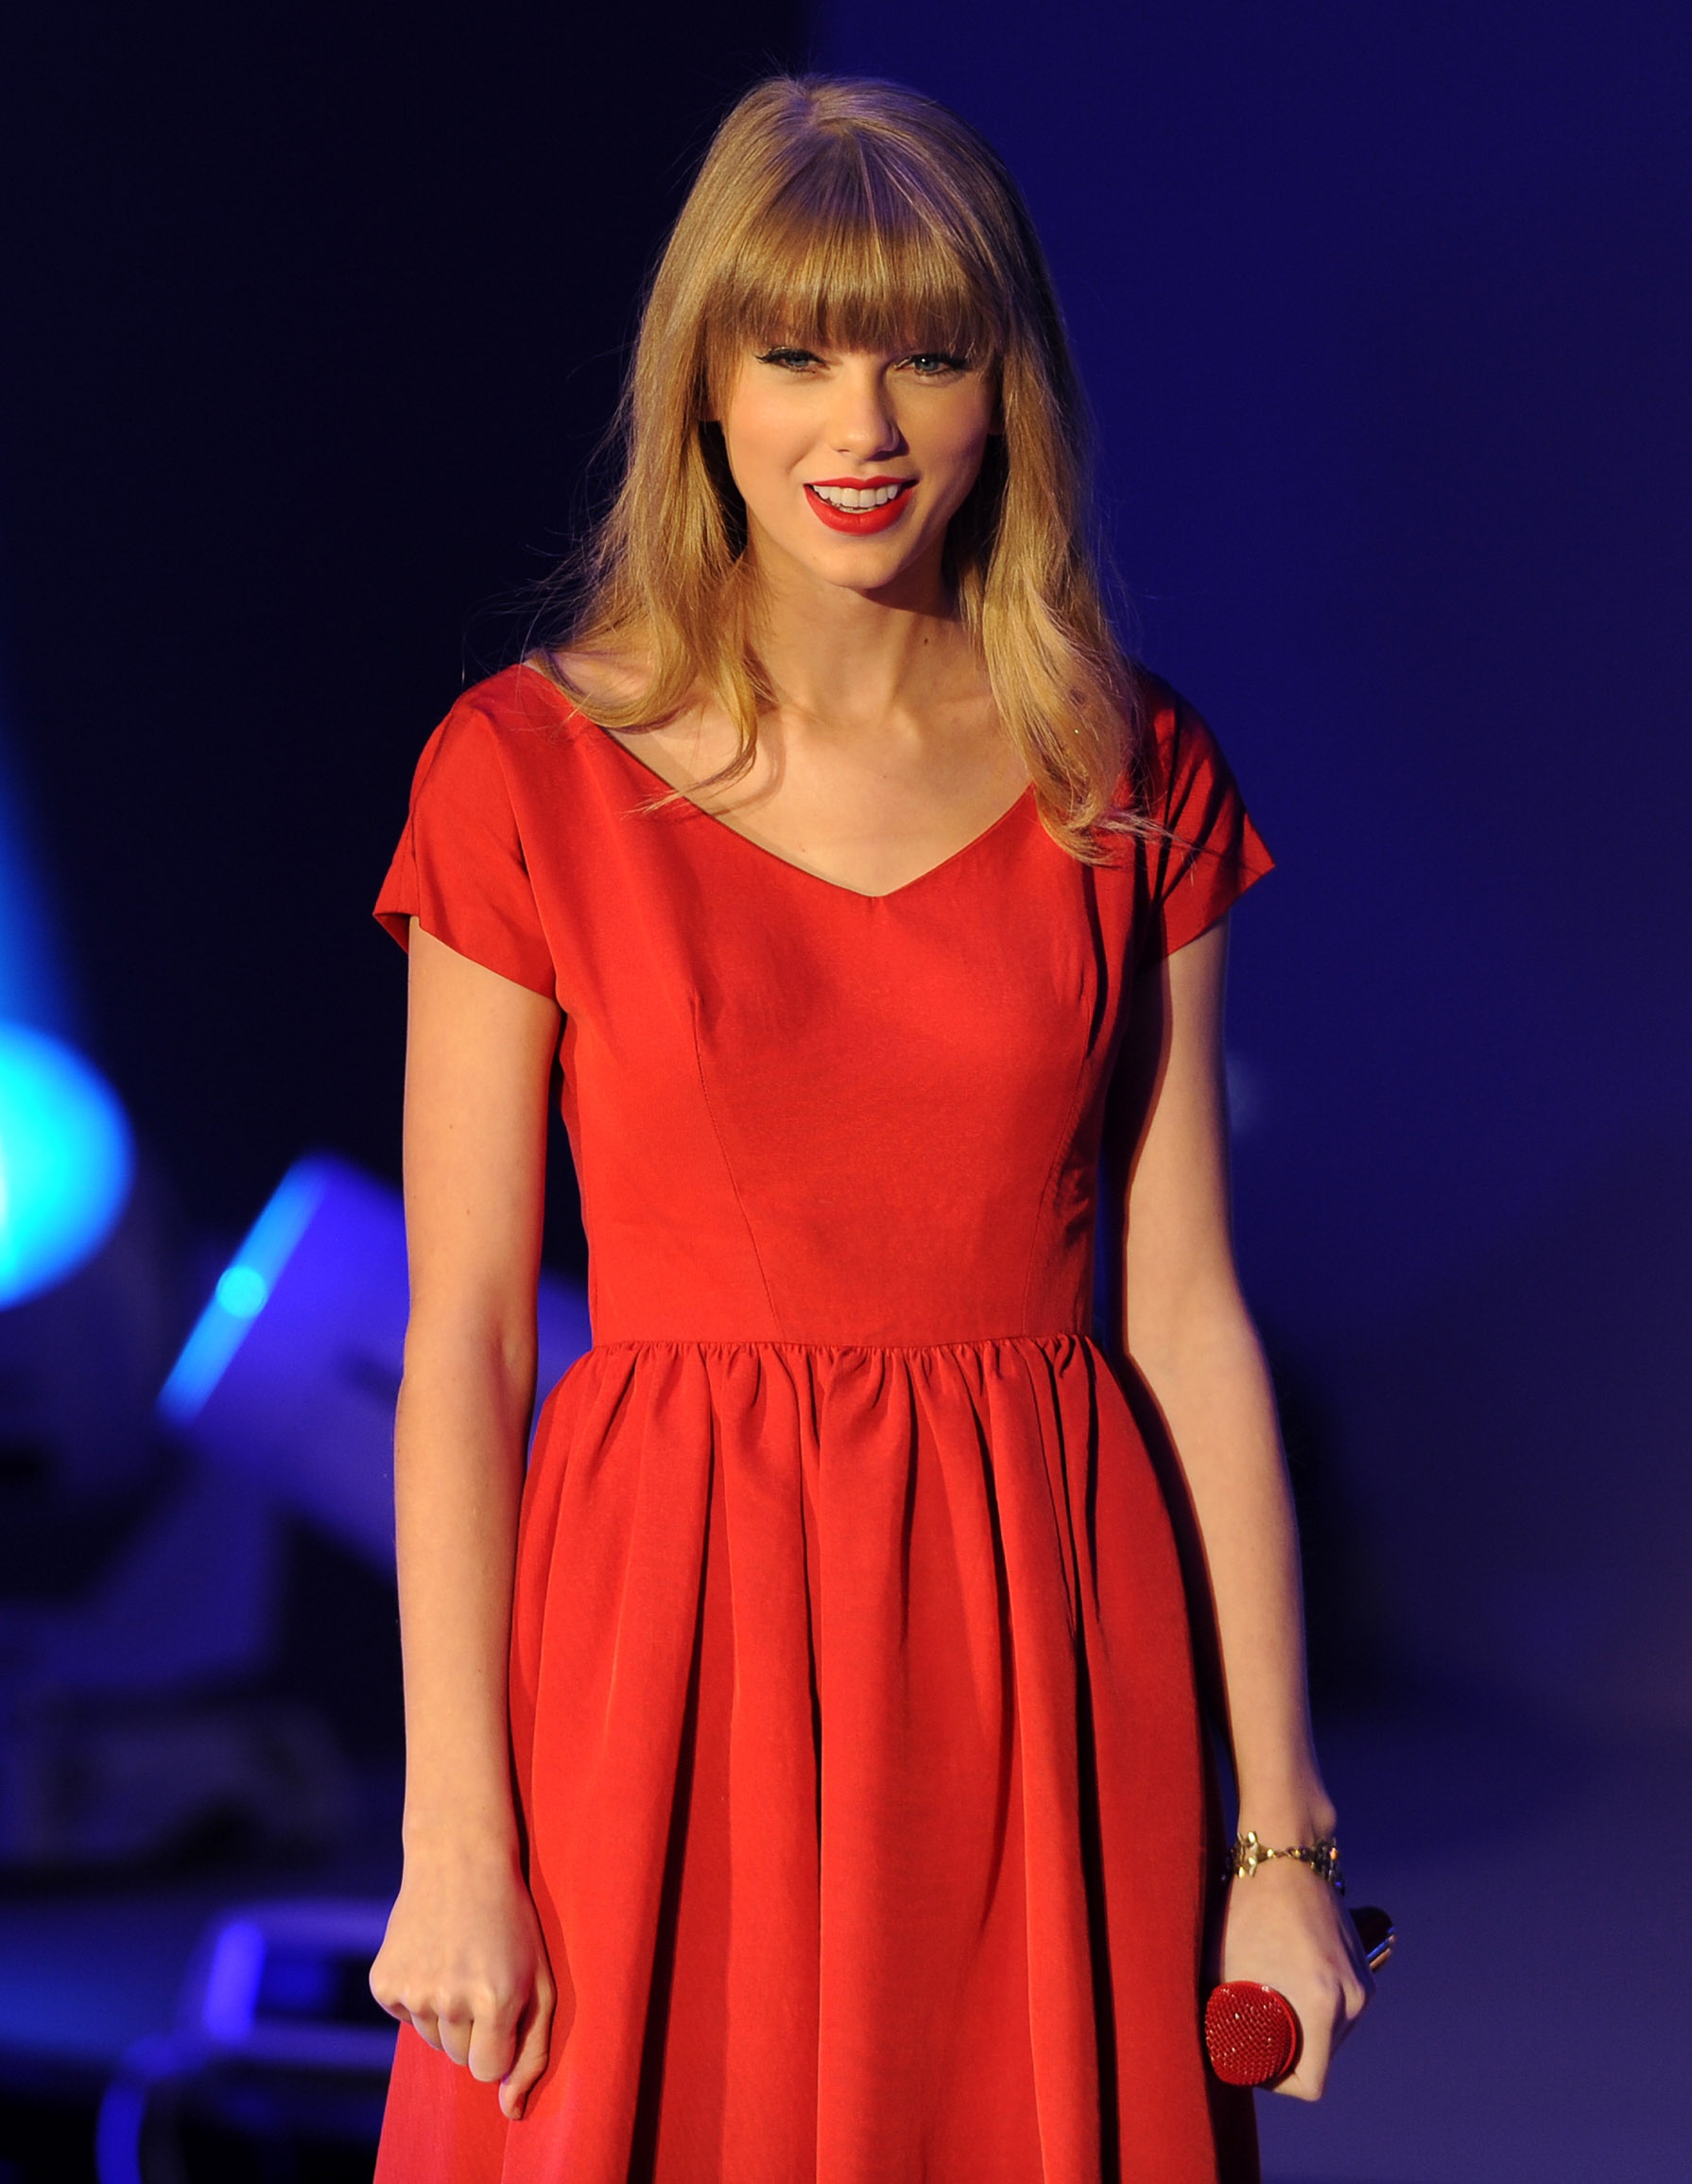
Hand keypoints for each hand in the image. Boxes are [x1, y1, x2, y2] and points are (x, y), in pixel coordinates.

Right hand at [369, 1838, 558, 2120]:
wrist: (459, 1860)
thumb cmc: (510, 1923)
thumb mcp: (539, 1980)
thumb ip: (532, 2053)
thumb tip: (511, 2113)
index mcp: (497, 1998)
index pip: (487, 2071)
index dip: (497, 2042)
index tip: (502, 2007)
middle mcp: (451, 1998)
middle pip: (458, 2058)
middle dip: (473, 2027)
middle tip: (480, 1973)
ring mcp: (413, 1990)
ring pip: (432, 2040)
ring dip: (446, 2013)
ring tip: (457, 1961)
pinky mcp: (383, 1982)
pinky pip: (405, 2018)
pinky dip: (417, 1997)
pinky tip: (431, 1956)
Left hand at [1218, 1858, 1372, 2098]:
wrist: (1287, 1849)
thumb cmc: (1247, 1904)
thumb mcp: (1223, 1966)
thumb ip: (1220, 2014)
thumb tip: (1210, 2049)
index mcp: (1325, 2004)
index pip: (1311, 2083)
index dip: (1277, 2084)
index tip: (1251, 2063)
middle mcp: (1354, 1999)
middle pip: (1321, 2059)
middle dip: (1287, 2057)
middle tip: (1250, 2037)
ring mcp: (1363, 1982)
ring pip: (1332, 2035)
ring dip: (1302, 2031)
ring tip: (1267, 2008)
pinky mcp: (1364, 1965)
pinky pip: (1341, 2007)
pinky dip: (1315, 2008)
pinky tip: (1288, 1987)